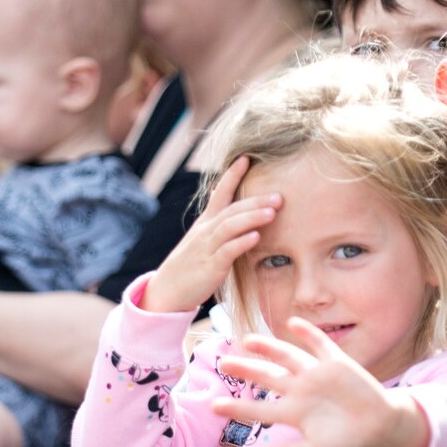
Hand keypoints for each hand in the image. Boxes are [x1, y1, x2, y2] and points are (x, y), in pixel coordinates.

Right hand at [141, 157, 277, 312]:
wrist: (167, 289)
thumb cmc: (190, 264)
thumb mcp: (202, 238)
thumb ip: (217, 222)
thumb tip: (227, 201)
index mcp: (206, 223)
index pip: (220, 193)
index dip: (232, 175)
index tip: (246, 158)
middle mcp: (206, 231)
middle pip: (232, 210)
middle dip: (255, 201)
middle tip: (279, 195)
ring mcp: (207, 248)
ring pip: (230, 227)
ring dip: (252, 218)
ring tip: (272, 212)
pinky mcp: (210, 267)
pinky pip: (227, 252)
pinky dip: (241, 243)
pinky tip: (256, 237)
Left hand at [213, 318, 428, 446]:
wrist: (380, 426)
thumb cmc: (347, 440)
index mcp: (293, 412)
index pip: (259, 409)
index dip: (237, 407)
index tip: (212, 405)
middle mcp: (300, 390)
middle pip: (268, 376)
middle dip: (246, 369)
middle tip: (222, 362)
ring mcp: (317, 374)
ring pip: (288, 357)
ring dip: (270, 348)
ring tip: (249, 340)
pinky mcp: (337, 363)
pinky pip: (320, 345)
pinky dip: (308, 334)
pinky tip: (292, 324)